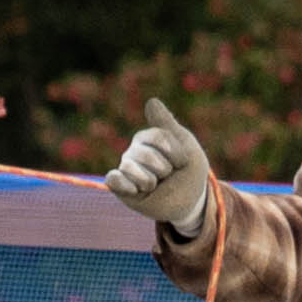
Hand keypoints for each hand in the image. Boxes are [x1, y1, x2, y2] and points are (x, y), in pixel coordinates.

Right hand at [107, 115, 221, 252]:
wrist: (188, 201)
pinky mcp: (119, 186)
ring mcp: (125, 168)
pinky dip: (126, 185)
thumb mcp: (185, 145)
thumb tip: (151, 101)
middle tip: (168, 175)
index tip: (183, 161)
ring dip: (150, 181)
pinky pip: (113, 179)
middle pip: (145, 153)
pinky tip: (136, 190)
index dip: (175, 152)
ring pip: (130, 167)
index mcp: (148, 138)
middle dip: (163, 169)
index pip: (158, 137)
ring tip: (155, 185)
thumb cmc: (189, 171)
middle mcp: (133, 151)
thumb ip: (166, 124)